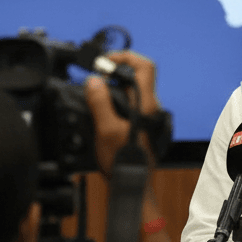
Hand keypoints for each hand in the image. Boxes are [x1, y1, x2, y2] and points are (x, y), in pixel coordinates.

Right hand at [84, 49, 161, 176]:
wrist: (131, 184)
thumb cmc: (124, 162)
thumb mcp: (106, 130)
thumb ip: (99, 103)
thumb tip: (93, 81)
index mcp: (147, 104)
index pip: (145, 66)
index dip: (125, 57)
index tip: (104, 62)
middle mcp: (149, 107)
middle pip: (135, 76)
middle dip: (113, 72)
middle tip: (94, 78)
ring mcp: (145, 115)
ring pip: (129, 90)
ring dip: (111, 87)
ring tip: (92, 92)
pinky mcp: (138, 124)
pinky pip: (126, 103)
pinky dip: (111, 100)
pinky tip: (98, 109)